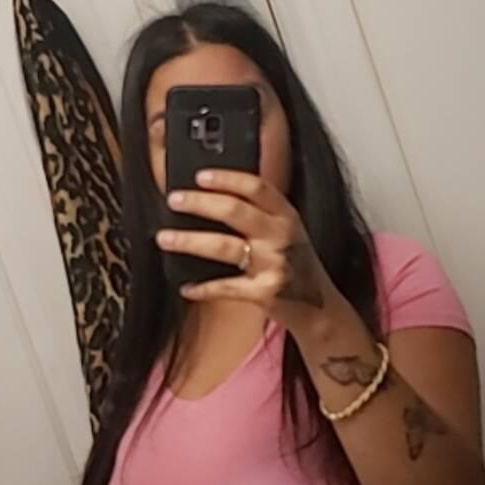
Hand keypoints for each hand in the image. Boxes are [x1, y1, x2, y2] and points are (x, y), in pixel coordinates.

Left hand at [157, 170, 339, 326]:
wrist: (320, 309)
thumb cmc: (296, 264)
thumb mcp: (288, 231)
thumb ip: (260, 213)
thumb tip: (214, 194)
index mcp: (286, 215)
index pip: (256, 187)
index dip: (227, 178)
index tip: (199, 175)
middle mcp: (281, 236)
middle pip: (235, 211)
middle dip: (199, 203)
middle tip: (174, 200)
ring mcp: (274, 264)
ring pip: (224, 247)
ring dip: (189, 241)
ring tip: (164, 238)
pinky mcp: (265, 293)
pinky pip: (226, 287)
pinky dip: (202, 288)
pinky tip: (185, 287)